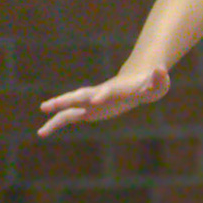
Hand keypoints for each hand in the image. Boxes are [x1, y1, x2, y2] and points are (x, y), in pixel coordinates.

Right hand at [37, 65, 170, 136]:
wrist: (136, 84)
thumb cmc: (148, 85)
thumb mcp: (159, 84)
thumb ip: (160, 79)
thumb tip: (162, 69)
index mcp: (116, 89)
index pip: (107, 91)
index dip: (102, 95)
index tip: (95, 101)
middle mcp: (99, 94)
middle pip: (81, 95)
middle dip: (67, 100)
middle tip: (49, 105)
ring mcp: (90, 102)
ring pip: (69, 107)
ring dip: (56, 111)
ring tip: (40, 118)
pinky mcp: (87, 111)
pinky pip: (67, 118)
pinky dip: (55, 124)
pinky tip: (42, 132)